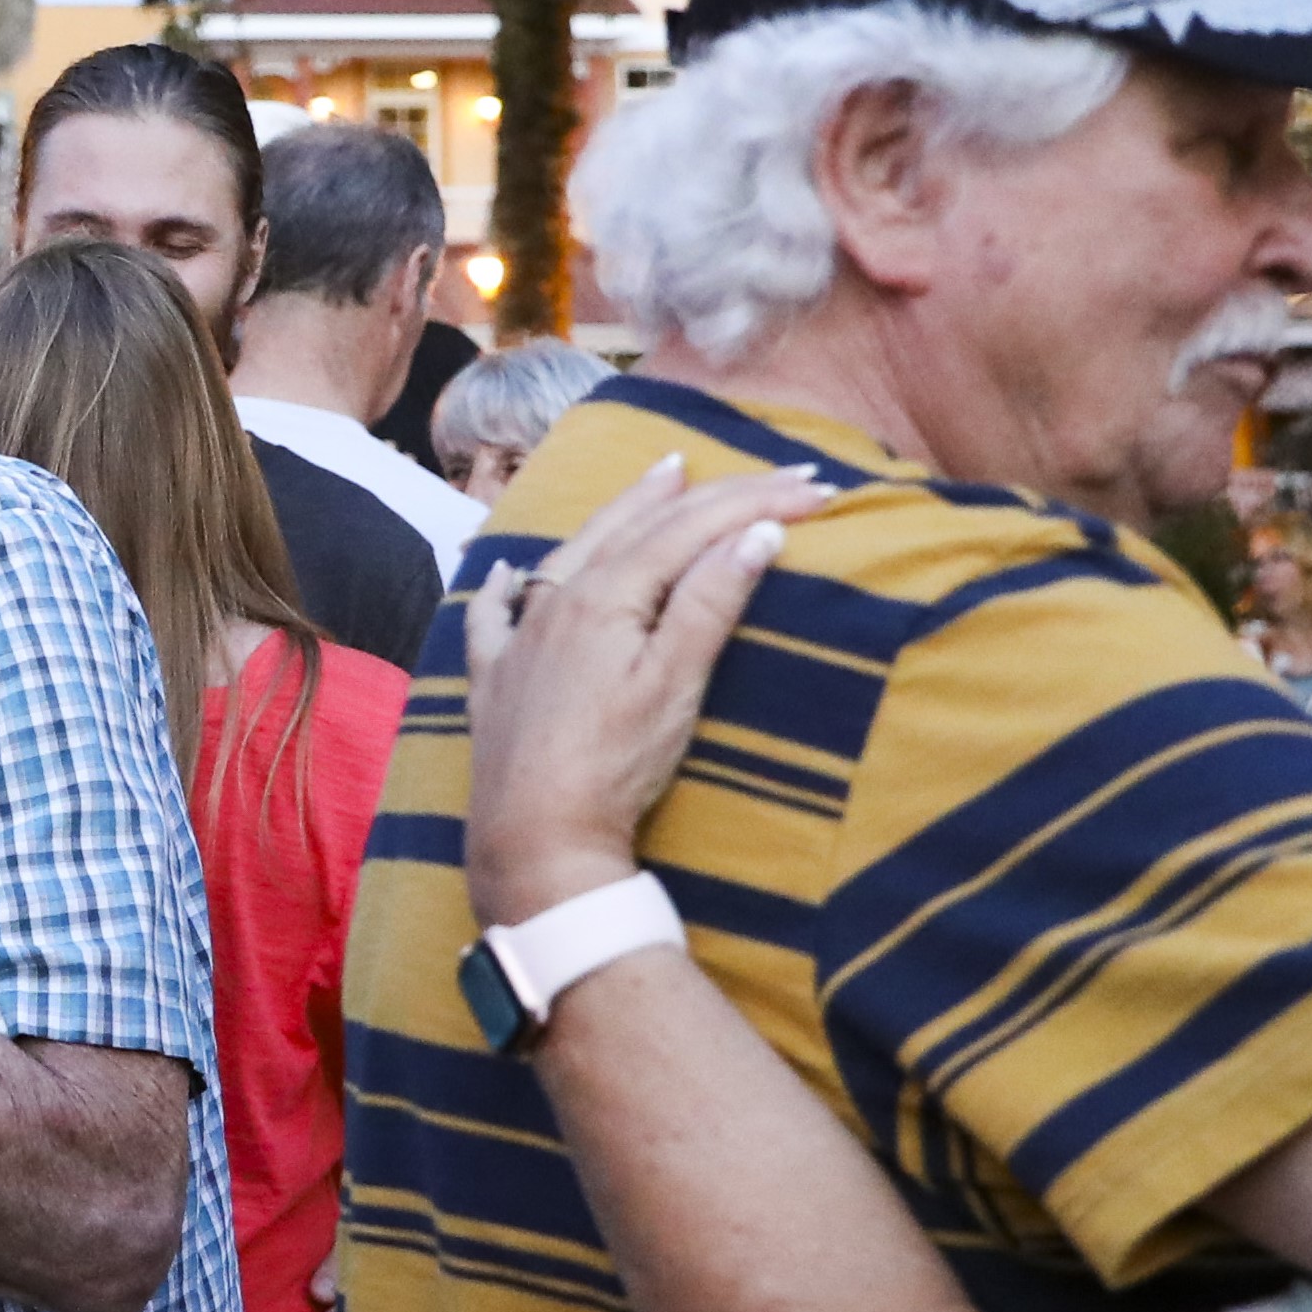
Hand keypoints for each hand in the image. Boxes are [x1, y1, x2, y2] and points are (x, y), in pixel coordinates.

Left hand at [461, 457, 819, 927]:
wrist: (535, 840)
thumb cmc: (613, 764)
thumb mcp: (675, 682)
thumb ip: (712, 603)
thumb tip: (759, 532)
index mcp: (607, 592)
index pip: (693, 527)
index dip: (757, 501)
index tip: (816, 486)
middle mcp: (557, 598)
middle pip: (640, 526)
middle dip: (710, 495)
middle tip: (772, 471)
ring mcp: (520, 637)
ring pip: (573, 550)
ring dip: (624, 511)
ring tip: (661, 477)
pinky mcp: (494, 680)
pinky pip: (496, 613)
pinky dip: (509, 584)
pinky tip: (508, 572)